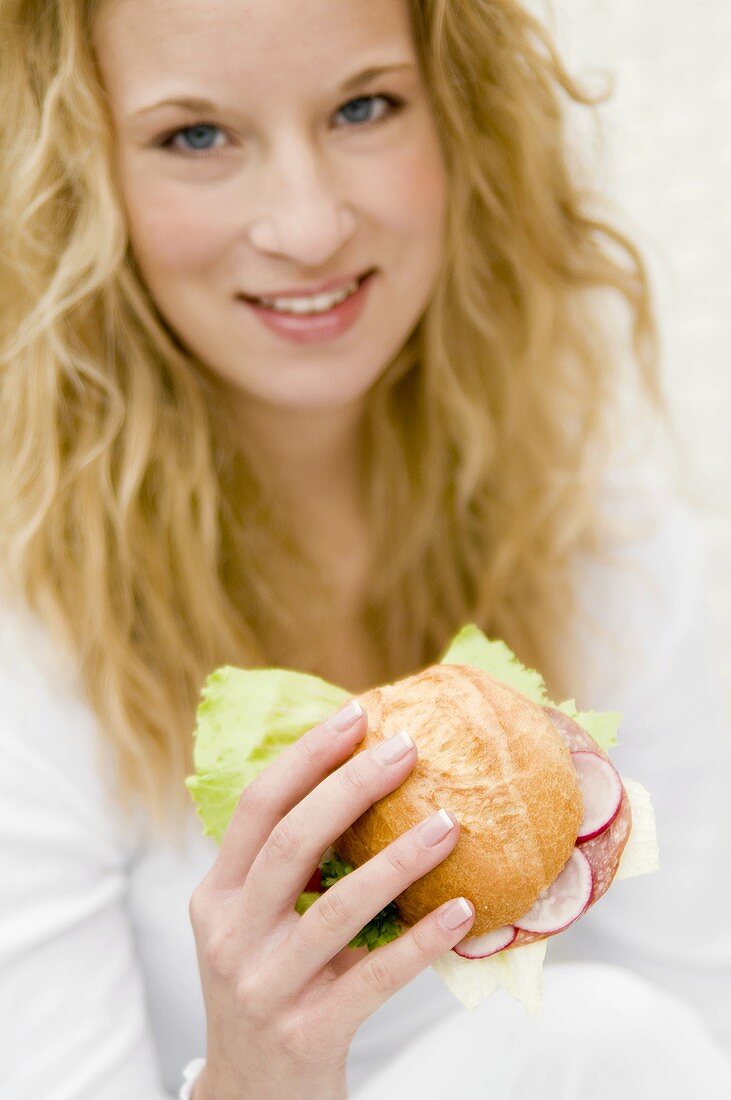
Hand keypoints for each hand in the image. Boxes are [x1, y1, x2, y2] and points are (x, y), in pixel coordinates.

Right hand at [189, 699, 474, 1098]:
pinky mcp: (306, 1033)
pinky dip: (423, 941)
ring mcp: (264, 987)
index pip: (257, 806)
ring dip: (399, 859)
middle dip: (352, 786)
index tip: (356, 715)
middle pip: (292, 841)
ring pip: (337, 906)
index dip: (306, 756)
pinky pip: (375, 977)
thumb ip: (285, 867)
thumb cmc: (268, 989)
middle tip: (408, 749)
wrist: (252, 1098)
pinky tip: (463, 912)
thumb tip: (357, 782)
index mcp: (215, 895)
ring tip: (452, 823)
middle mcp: (229, 935)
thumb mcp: (254, 925)